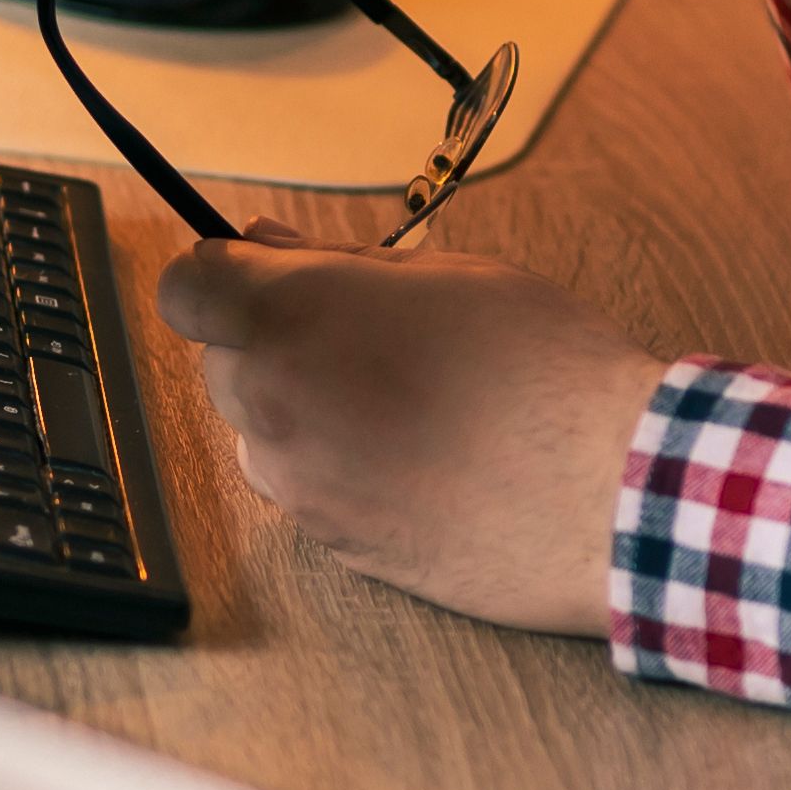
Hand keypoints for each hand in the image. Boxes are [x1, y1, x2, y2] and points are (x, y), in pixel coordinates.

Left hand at [153, 231, 672, 638]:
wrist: (605, 486)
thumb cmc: (541, 364)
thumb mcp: (446, 274)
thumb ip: (337, 261)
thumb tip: (266, 247)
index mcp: (290, 316)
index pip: (185, 291)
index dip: (220, 280)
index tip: (262, 280)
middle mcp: (272, 403)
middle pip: (223, 365)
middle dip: (273, 345)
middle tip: (367, 339)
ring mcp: (298, 483)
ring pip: (263, 434)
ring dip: (305, 413)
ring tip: (406, 406)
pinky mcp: (332, 543)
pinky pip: (308, 491)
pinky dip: (342, 471)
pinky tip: (421, 460)